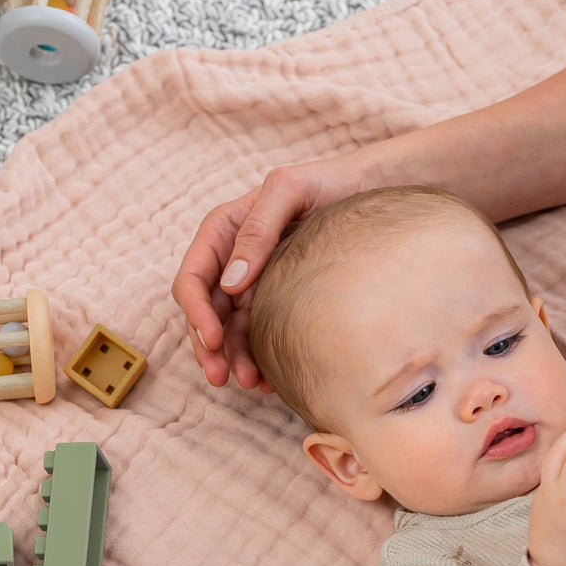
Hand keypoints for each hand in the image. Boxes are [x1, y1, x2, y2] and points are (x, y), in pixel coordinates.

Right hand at [171, 154, 375, 390]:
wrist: (371, 193)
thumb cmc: (329, 183)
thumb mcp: (289, 190)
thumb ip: (258, 229)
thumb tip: (232, 283)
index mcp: (223, 232)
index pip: (194, 278)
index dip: (197, 312)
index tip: (213, 339)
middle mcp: (234, 261)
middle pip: (207, 311)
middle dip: (209, 346)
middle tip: (220, 376)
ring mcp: (256, 284)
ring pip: (232, 329)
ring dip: (234, 358)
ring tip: (251, 383)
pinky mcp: (280, 300)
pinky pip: (261, 333)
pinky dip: (261, 357)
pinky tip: (270, 378)